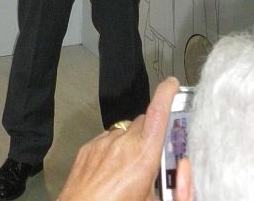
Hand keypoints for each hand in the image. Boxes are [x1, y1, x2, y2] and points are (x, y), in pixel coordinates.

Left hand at [57, 76, 178, 200]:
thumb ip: (176, 187)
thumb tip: (183, 169)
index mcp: (143, 155)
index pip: (157, 113)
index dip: (166, 94)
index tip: (172, 84)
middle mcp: (122, 142)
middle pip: (143, 122)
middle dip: (153, 132)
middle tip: (157, 155)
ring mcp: (102, 143)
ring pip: (125, 132)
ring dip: (133, 144)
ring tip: (133, 172)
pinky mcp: (88, 148)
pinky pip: (108, 140)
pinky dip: (115, 150)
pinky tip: (115, 172)